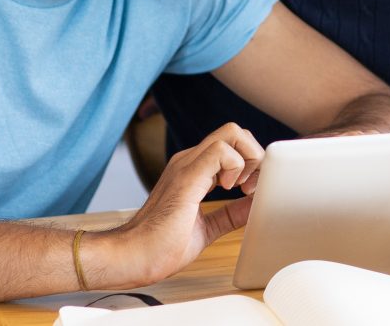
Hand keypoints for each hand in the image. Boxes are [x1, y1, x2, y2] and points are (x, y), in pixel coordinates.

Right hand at [93, 123, 262, 288]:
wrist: (134, 257)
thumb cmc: (161, 246)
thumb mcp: (208, 227)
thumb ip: (231, 213)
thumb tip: (255, 205)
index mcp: (194, 170)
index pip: (233, 145)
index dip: (252, 162)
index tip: (252, 190)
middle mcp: (189, 161)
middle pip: (235, 132)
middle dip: (255, 155)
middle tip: (251, 186)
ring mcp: (186, 165)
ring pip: (231, 133)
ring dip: (248, 158)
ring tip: (241, 188)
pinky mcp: (186, 176)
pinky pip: (221, 151)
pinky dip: (236, 166)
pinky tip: (229, 189)